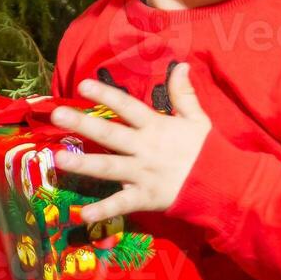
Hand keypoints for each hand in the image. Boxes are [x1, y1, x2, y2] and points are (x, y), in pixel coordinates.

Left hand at [49, 63, 210, 221]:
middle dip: (83, 124)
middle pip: (110, 135)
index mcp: (156, 127)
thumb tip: (181, 65)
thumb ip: (184, 94)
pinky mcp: (145, 198)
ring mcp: (143, 174)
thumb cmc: (207, 151)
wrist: (223, 185)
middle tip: (56, 115)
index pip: (127, 107)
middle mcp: (145, 149)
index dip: (106, 94)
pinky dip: (103, 211)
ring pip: (109, 168)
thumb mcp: (198, 119)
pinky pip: (121, 205)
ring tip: (58, 160)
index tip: (82, 84)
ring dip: (83, 164)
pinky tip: (81, 215)